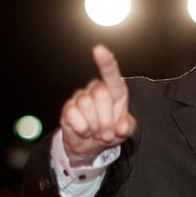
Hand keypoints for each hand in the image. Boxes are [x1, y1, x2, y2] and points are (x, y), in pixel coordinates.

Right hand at [60, 44, 135, 164]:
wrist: (91, 147)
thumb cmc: (110, 132)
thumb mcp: (124, 131)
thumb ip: (127, 127)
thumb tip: (121, 127)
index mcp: (114, 90)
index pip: (111, 73)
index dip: (105, 62)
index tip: (98, 49)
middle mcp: (96, 90)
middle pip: (101, 94)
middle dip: (107, 119)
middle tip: (107, 133)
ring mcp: (80, 98)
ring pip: (86, 104)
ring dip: (95, 126)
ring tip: (96, 133)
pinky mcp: (68, 109)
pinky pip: (74, 115)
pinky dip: (82, 128)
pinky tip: (84, 131)